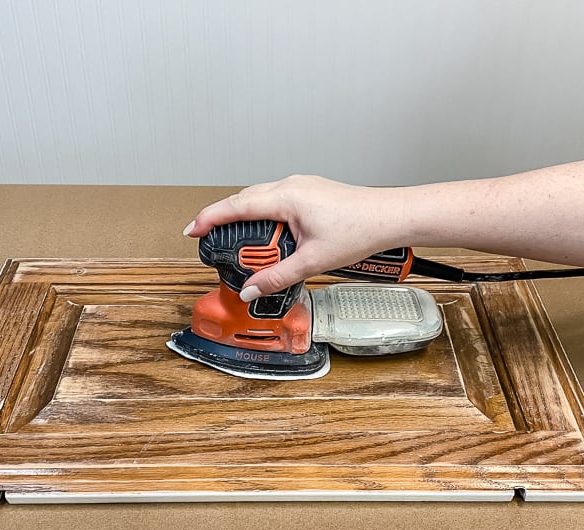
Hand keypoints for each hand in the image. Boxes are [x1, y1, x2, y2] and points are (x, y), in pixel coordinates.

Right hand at [184, 175, 402, 299]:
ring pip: (261, 198)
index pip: (235, 205)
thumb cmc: (361, 230)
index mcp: (286, 197)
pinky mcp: (311, 192)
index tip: (192, 231)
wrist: (391, 217)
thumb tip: (251, 290)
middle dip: (224, 219)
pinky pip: (277, 200)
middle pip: (244, 199)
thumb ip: (277, 277)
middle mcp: (291, 185)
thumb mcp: (312, 261)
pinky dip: (265, 215)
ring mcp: (302, 186)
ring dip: (246, 218)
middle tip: (211, 241)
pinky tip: (271, 235)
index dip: (209, 218)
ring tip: (241, 244)